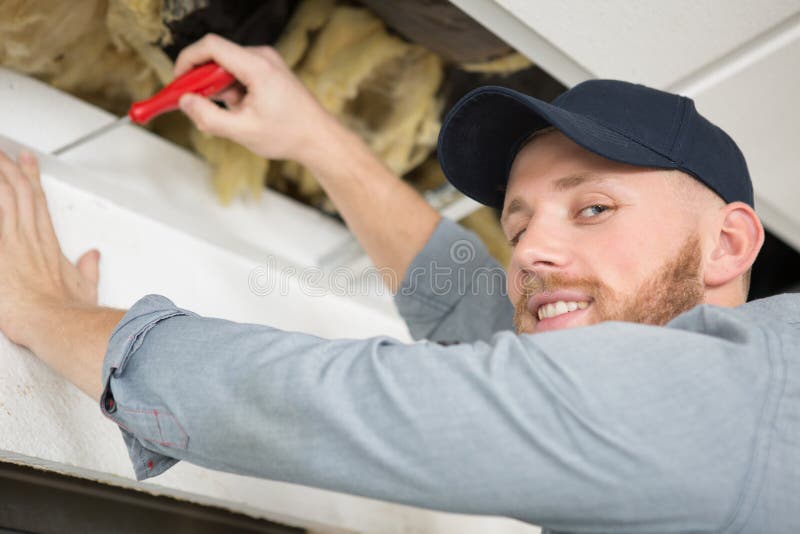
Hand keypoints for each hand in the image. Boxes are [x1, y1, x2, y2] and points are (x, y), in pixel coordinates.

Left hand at [0, 150, 99, 347]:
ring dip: (1, 176)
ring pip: (7, 197)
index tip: (25, 161)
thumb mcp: (85, 288)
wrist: (57, 322)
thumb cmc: (69, 312)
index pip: (38, 202)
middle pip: (20, 192)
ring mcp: (16, 243)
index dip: (31, 179)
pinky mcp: (2, 252)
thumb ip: (88, 269)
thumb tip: (93, 257)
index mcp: (49, 244)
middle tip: (2, 153)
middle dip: (10, 169)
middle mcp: (32, 239)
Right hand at [174, 34, 337, 165]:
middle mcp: (263, 57)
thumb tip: (185, 102)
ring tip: (233, 116)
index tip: (178, 82)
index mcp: (258, 66)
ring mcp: (267, 63)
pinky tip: (243, 113)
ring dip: (220, 91)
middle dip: (204, 83)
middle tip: (198, 107)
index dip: (188, 60)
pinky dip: (233, 92)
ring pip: (227, 68)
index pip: (211, 46)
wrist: (319, 139)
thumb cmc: (289, 134)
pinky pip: (239, 74)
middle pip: (217, 57)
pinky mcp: (269, 71)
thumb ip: (209, 117)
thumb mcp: (242, 131)